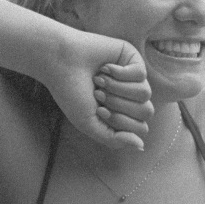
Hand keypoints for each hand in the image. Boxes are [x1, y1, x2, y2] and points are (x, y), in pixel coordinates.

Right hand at [47, 31, 153, 150]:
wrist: (59, 62)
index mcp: (123, 113)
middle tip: (98, 94)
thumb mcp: (89, 124)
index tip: (98, 110)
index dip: (120, 121)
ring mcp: (134, 77)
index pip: (140, 127)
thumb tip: (140, 145)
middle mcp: (131, 96)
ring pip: (144, 93)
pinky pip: (140, 74)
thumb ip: (113, 139)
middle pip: (146, 111)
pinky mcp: (132, 58)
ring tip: (99, 81)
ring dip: (117, 89)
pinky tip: (105, 68)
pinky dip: (119, 73)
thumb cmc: (71, 93)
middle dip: (118, 105)